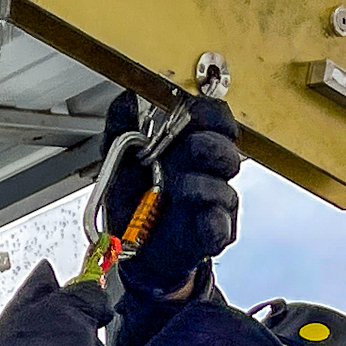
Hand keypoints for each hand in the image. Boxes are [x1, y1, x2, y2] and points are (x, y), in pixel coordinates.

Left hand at [101, 94, 241, 294]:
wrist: (132, 248)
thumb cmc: (133, 199)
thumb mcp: (119, 156)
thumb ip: (123, 124)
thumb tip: (127, 97)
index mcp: (189, 143)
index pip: (217, 117)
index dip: (211, 113)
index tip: (194, 114)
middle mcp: (207, 170)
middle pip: (226, 150)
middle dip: (206, 148)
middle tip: (183, 154)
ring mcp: (214, 201)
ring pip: (224, 187)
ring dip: (199, 185)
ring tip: (175, 190)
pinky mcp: (214, 232)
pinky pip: (220, 225)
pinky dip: (209, 221)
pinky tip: (194, 218)